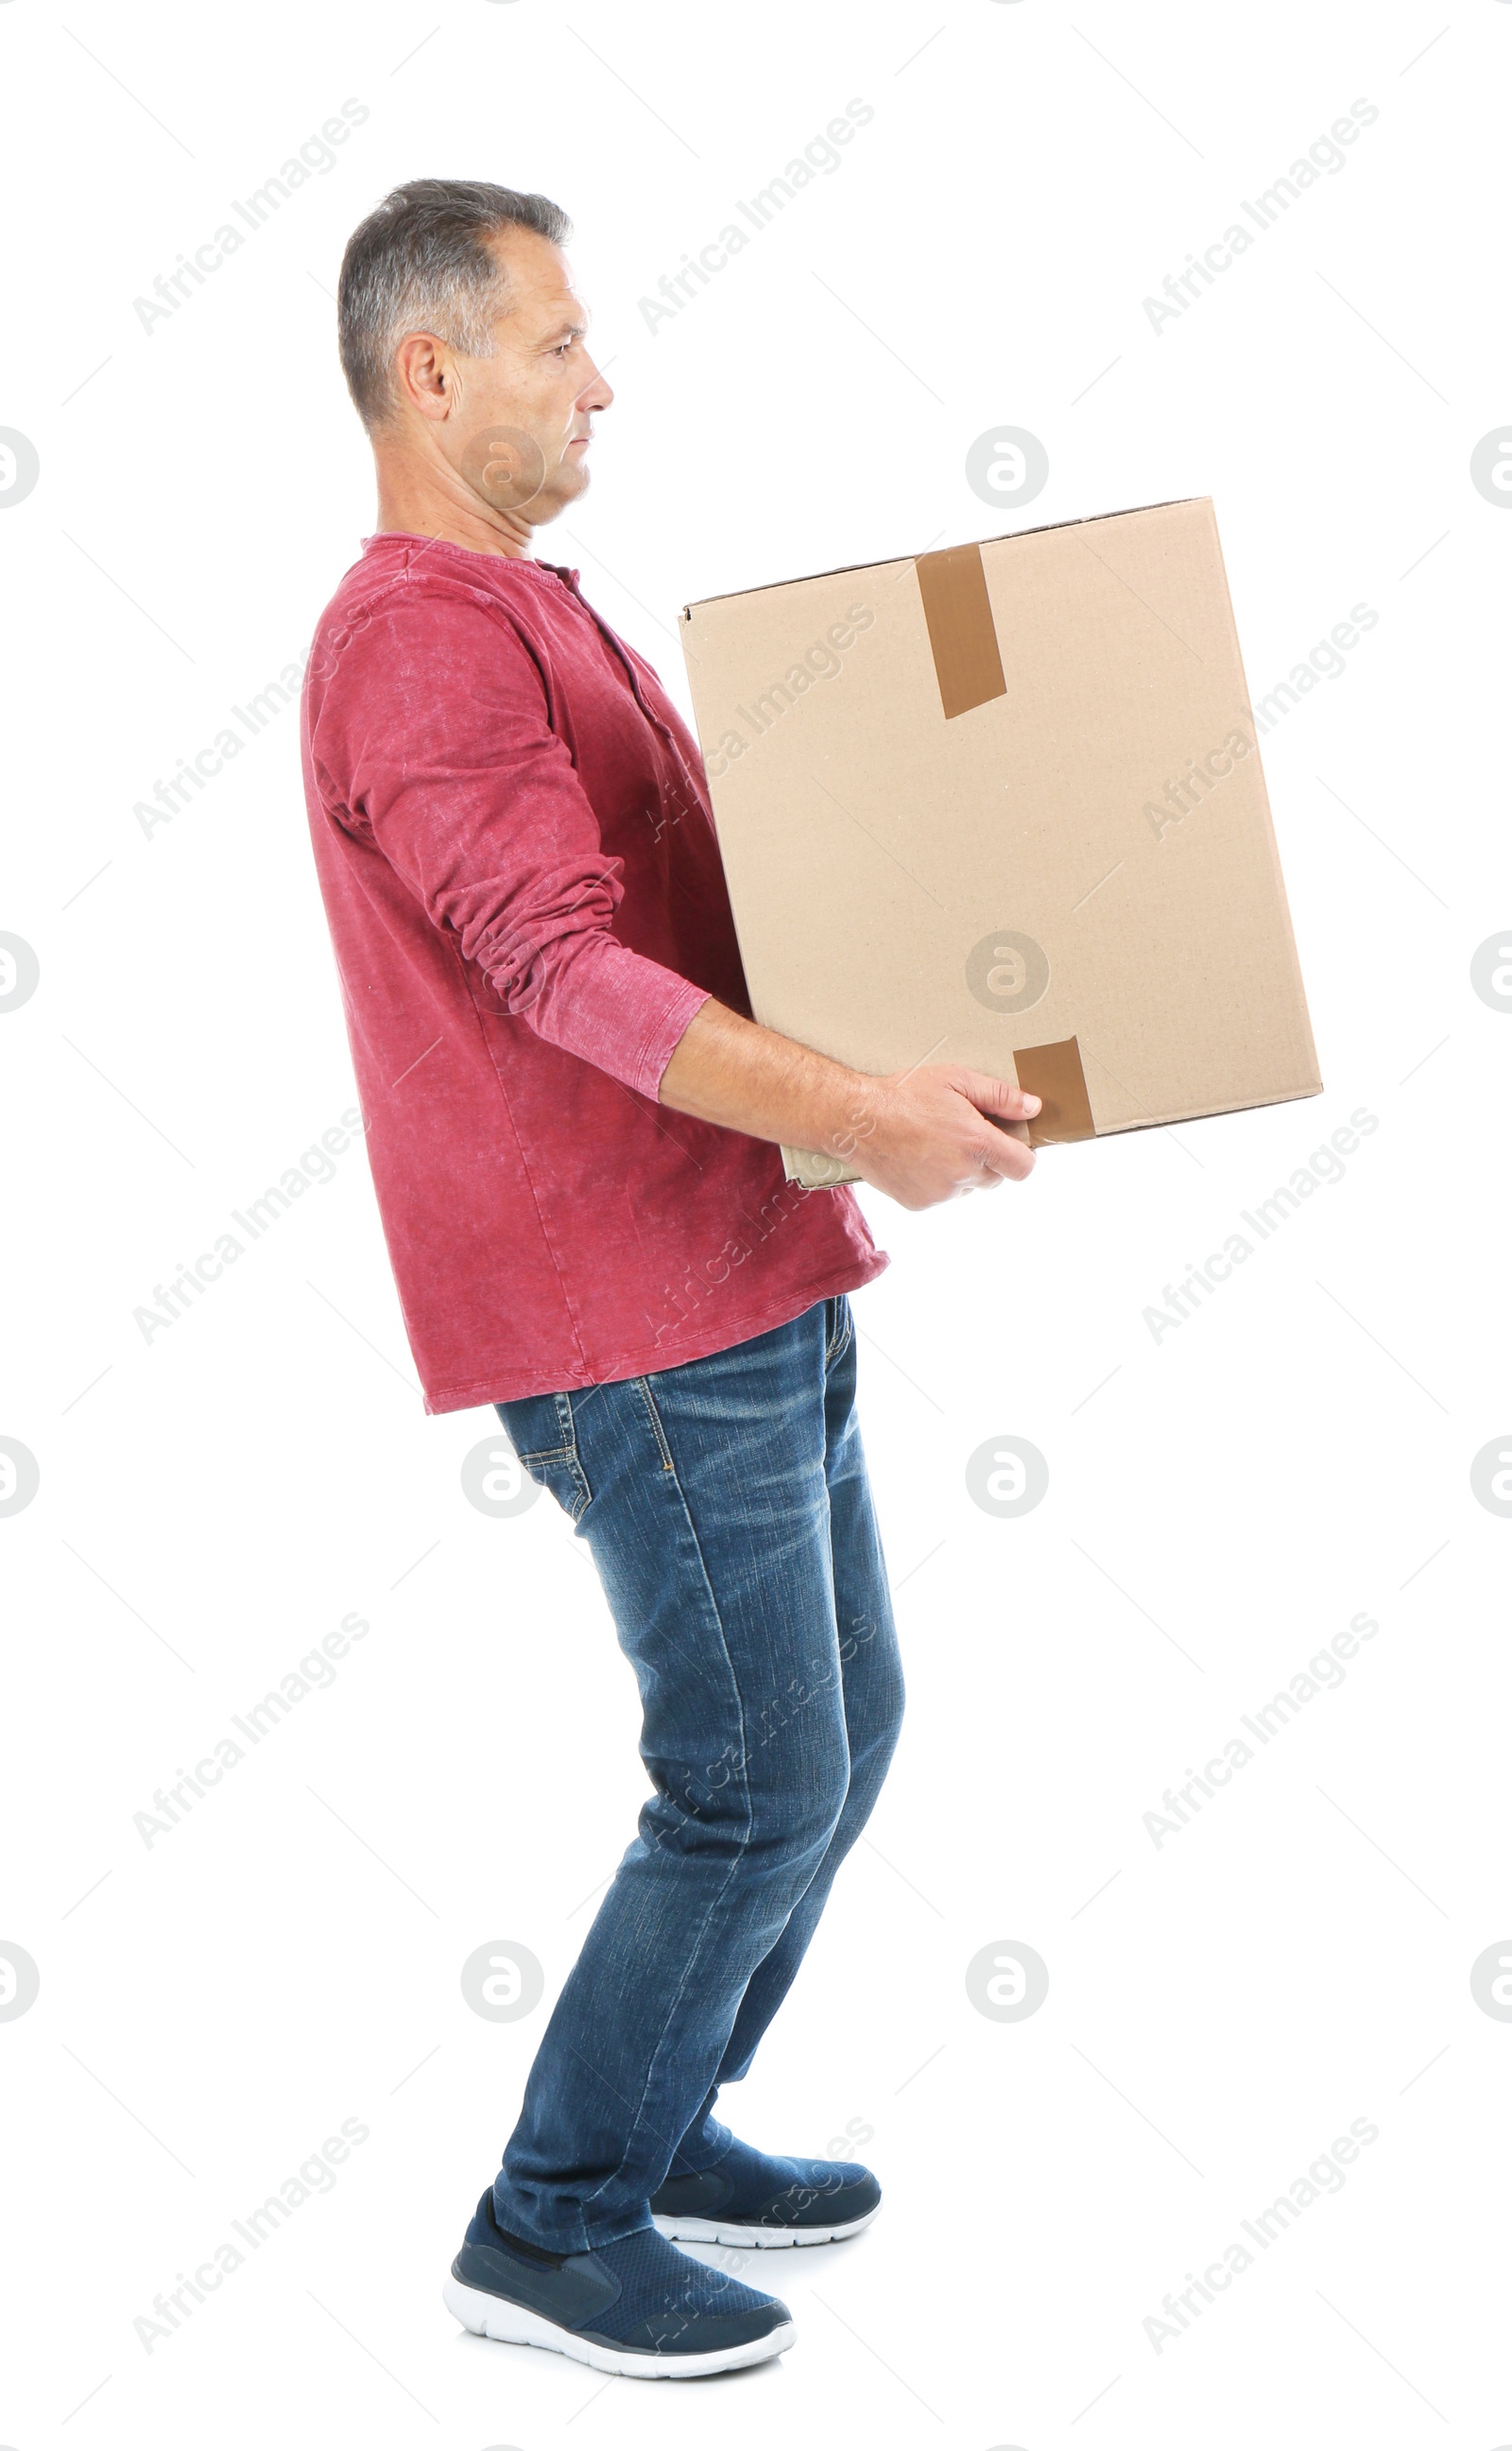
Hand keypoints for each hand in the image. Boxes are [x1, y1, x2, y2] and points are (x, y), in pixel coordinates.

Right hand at [840, 1066, 1038, 1209]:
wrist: (858, 1120)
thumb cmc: (905, 1094)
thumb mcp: (956, 1080)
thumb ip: (1000, 1095)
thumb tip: (1032, 1107)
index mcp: (976, 1142)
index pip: (1023, 1167)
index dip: (1022, 1157)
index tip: (1011, 1146)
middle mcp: (962, 1173)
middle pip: (995, 1178)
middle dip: (986, 1160)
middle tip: (961, 1136)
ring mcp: (940, 1193)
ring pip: (967, 1188)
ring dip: (960, 1172)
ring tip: (934, 1145)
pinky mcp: (920, 1203)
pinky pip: (941, 1196)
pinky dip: (936, 1182)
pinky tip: (918, 1159)